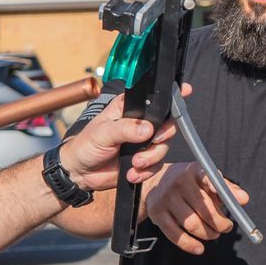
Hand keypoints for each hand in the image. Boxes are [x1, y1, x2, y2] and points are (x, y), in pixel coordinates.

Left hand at [55, 89, 183, 193]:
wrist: (80, 173)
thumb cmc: (85, 146)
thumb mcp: (102, 133)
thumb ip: (124, 129)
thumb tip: (147, 129)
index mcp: (129, 108)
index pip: (153, 98)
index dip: (171, 95)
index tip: (185, 91)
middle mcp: (139, 123)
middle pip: (167, 124)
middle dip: (163, 136)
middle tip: (153, 141)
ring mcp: (143, 142)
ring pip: (163, 147)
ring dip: (150, 158)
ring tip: (135, 163)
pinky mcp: (143, 161)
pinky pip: (156, 165)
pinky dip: (146, 171)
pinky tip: (132, 173)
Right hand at [142, 162, 249, 254]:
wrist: (155, 182)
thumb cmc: (188, 183)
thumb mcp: (205, 179)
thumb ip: (225, 188)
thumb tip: (244, 199)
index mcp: (194, 171)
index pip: (210, 179)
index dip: (223, 191)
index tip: (242, 200)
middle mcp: (178, 182)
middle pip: (204, 209)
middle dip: (220, 223)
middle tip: (226, 227)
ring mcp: (165, 198)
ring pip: (192, 224)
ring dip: (208, 234)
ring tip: (214, 234)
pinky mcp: (156, 213)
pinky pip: (175, 235)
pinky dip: (190, 245)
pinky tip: (200, 248)